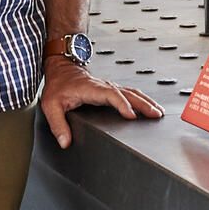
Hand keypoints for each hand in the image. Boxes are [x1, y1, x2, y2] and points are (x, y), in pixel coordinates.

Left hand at [37, 55, 162, 148]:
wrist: (61, 67)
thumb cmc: (58, 84)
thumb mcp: (51, 105)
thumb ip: (57, 124)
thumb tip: (65, 141)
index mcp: (91, 89)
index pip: (111, 95)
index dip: (122, 105)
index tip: (131, 116)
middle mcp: (103, 86)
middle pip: (128, 93)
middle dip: (143, 104)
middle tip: (155, 115)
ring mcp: (109, 87)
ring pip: (131, 92)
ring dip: (146, 101)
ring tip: (158, 112)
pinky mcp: (111, 89)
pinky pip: (129, 93)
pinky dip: (141, 99)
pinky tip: (148, 106)